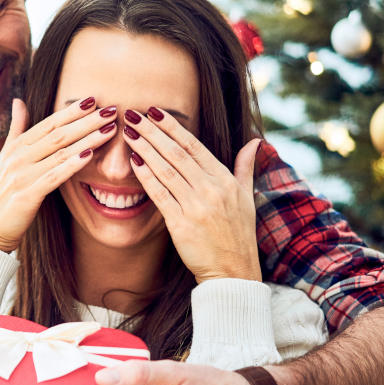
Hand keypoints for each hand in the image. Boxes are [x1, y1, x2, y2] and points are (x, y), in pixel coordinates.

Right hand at [0, 97, 116, 251]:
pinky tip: (90, 155)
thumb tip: (19, 101)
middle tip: (111, 110)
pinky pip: (54, 176)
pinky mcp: (26, 195)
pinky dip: (72, 165)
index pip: (49, 123)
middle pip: (58, 134)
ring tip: (110, 129)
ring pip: (60, 152)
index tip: (93, 99)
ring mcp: (21, 175)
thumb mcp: (5, 158)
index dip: (72, 111)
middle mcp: (17, 157)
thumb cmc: (0, 194)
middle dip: (87, 121)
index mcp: (16, 147)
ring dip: (87, 139)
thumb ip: (16, 130)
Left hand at [123, 108, 261, 281]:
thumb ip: (246, 168)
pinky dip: (146, 177)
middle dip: (153, 132)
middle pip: (177, 153)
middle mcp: (212, 190)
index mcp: (226, 181)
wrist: (232, 272)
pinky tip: (134, 162)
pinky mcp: (181, 224)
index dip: (173, 127)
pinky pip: (160, 195)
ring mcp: (197, 207)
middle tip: (134, 114)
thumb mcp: (247, 198)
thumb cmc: (238, 235)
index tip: (155, 112)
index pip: (195, 146)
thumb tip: (254, 142)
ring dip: (145, 149)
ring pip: (166, 170)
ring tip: (129, 133)